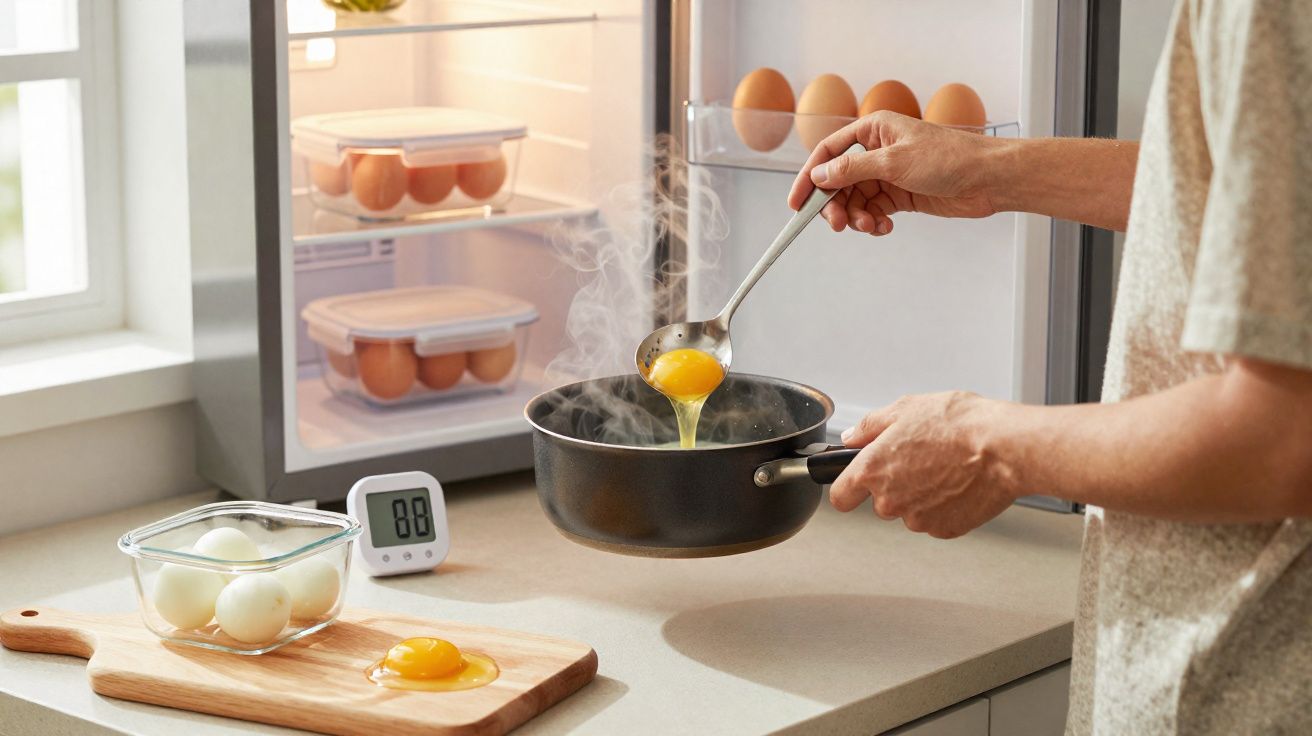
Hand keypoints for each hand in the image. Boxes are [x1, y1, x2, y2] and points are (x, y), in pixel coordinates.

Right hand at [787, 111, 1002, 234]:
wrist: (988, 179)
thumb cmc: (949, 158)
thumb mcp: (894, 162)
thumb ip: (853, 170)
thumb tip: (820, 174)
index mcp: (872, 130)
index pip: (828, 152)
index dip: (809, 177)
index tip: (796, 203)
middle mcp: (876, 151)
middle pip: (838, 181)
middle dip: (835, 205)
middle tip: (838, 225)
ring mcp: (888, 174)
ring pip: (855, 200)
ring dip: (856, 217)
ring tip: (871, 226)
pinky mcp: (900, 195)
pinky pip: (873, 211)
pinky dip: (874, 222)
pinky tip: (884, 227)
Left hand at [830, 391, 1019, 537]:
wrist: (1004, 448)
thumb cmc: (960, 425)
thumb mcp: (906, 409)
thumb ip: (869, 426)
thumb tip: (851, 438)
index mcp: (873, 470)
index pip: (840, 497)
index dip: (847, 489)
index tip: (855, 484)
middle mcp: (890, 501)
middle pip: (880, 502)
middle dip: (894, 485)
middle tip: (920, 460)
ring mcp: (918, 520)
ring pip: (909, 512)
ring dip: (920, 496)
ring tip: (946, 468)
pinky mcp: (945, 530)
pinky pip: (936, 520)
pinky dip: (944, 506)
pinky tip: (959, 483)